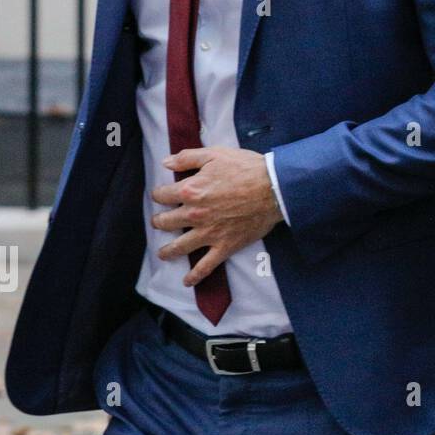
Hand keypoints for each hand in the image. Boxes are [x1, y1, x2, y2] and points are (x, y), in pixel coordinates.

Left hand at [150, 146, 284, 287]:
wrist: (274, 188)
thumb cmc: (247, 168)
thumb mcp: (215, 154)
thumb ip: (187, 157)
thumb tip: (165, 163)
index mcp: (190, 190)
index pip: (163, 196)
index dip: (159, 194)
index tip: (161, 195)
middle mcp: (195, 214)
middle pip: (165, 222)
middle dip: (159, 221)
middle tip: (160, 221)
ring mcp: (209, 233)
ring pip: (179, 247)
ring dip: (167, 251)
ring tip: (164, 253)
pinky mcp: (225, 246)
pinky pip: (206, 266)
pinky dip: (195, 276)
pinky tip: (187, 281)